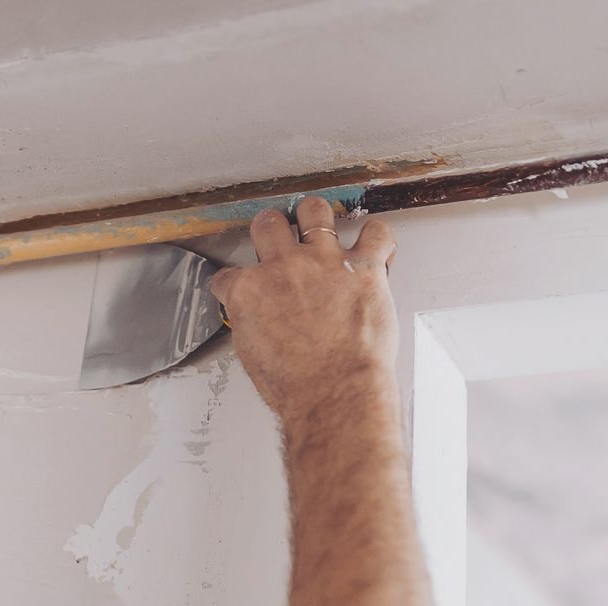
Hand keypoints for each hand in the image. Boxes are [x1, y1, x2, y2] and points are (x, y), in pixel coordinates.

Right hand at [209, 198, 397, 430]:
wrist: (333, 392)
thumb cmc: (296, 384)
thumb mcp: (253, 356)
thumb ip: (252, 326)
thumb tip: (257, 322)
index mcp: (250, 291)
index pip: (230, 276)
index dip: (234, 282)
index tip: (239, 286)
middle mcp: (284, 267)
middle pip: (268, 225)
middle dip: (269, 228)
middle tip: (276, 235)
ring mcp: (325, 262)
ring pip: (314, 211)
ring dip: (315, 215)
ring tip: (318, 222)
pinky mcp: (364, 266)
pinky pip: (377, 234)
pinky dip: (377, 236)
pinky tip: (373, 242)